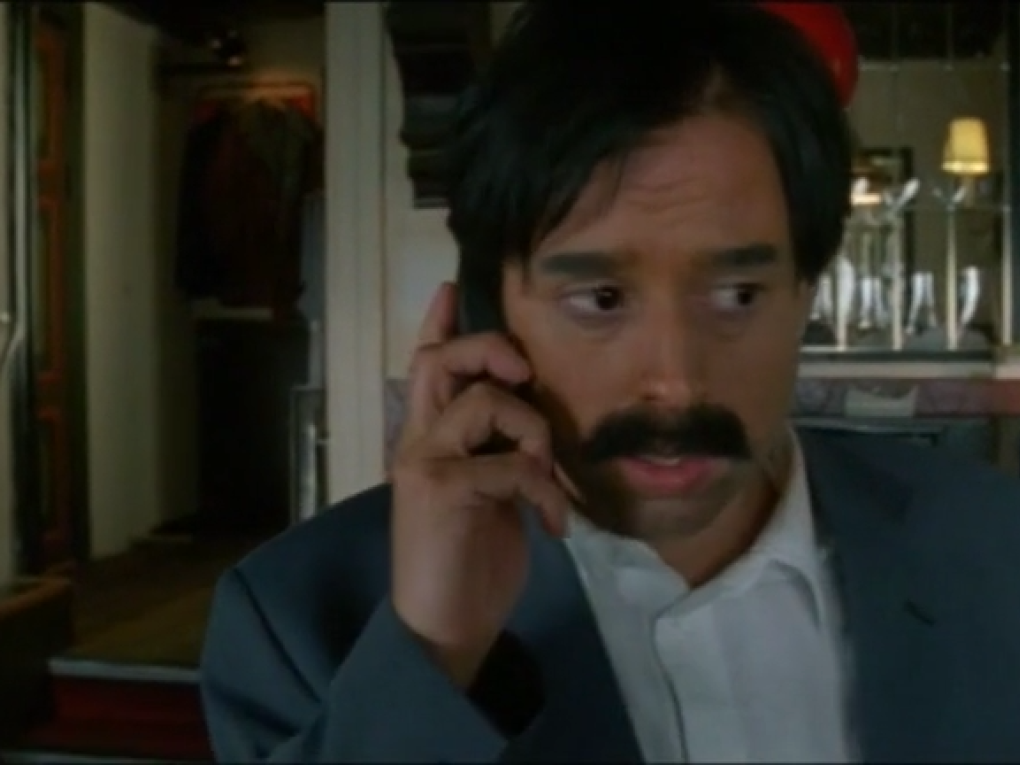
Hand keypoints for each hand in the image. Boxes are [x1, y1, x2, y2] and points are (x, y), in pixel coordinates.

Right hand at [390, 282, 569, 687]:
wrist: (444, 627)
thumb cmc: (469, 563)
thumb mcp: (490, 494)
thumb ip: (497, 449)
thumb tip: (531, 417)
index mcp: (429, 439)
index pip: (425, 368)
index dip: (438, 325)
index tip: (449, 286)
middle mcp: (417, 441)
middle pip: (443, 361)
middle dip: (489, 348)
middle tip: (525, 368)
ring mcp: (423, 463)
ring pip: (482, 402)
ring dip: (533, 432)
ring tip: (547, 477)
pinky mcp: (439, 490)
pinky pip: (510, 464)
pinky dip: (544, 491)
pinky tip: (553, 525)